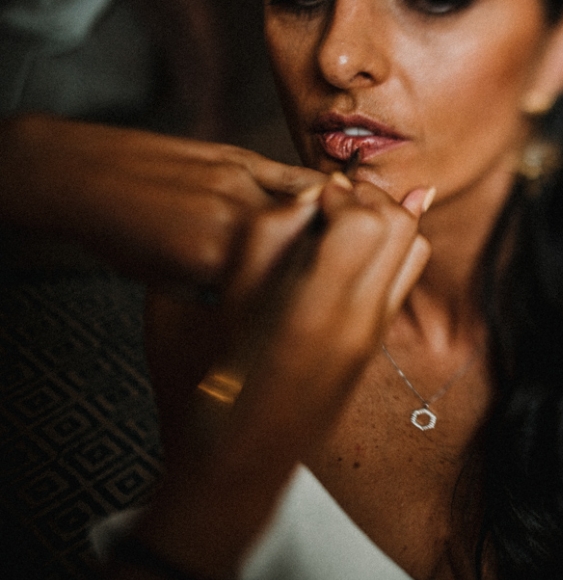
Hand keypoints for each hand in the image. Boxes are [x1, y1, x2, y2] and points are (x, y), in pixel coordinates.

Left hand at [0, 114, 322, 286]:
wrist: (81, 178)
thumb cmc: (118, 236)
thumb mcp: (169, 284)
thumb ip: (223, 292)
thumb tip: (264, 301)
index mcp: (217, 263)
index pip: (285, 285)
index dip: (308, 297)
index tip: (320, 305)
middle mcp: (235, 222)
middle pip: (308, 248)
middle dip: (327, 264)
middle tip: (342, 275)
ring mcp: (240, 185)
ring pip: (309, 211)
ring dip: (329, 228)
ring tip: (346, 241)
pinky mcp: (239, 158)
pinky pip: (294, 177)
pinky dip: (316, 190)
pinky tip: (333, 200)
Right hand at [139, 175, 431, 579]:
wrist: (237, 465)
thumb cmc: (211, 388)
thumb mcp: (223, 303)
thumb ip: (265, 241)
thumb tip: (305, 199)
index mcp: (321, 308)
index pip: (368, 220)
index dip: (339, 192)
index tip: (309, 195)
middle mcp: (361, 322)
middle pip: (403, 230)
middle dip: (370, 199)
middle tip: (331, 197)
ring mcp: (371, 338)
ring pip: (411, 255)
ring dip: (385, 223)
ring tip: (341, 219)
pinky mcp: (370, 349)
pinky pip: (400, 284)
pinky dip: (387, 252)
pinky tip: (349, 247)